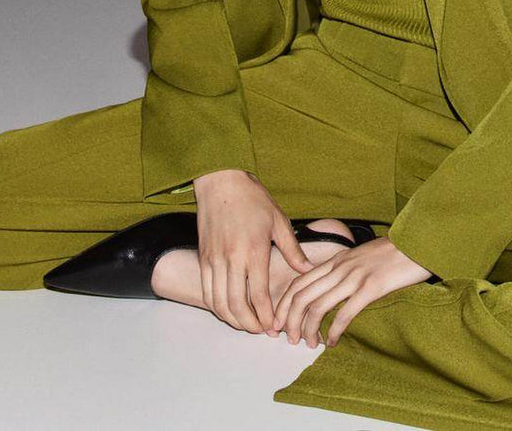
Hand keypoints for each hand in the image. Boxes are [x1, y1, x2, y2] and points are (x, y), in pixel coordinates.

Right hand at [192, 169, 315, 332]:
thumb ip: (292, 250)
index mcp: (254, 251)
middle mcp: (232, 259)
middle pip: (237, 306)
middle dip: (250, 325)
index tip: (275, 327)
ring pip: (219, 303)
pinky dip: (216, 306)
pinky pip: (206, 291)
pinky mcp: (203, 258)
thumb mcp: (278, 220)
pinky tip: (228, 310)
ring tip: (247, 324)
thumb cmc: (252, 198)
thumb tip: (307, 270)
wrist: (221, 181)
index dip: (267, 317)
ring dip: (233, 319)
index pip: (259, 296)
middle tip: (262, 331)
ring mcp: (214, 260)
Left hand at [271, 234, 432, 347]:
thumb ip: (344, 269)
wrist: (417, 242)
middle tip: (288, 338)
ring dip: (309, 329)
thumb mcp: (361, 257)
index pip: (299, 281)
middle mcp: (340, 267)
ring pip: (318, 306)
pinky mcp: (371, 288)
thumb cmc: (392, 253)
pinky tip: (333, 342)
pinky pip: (345, 313)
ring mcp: (354, 277)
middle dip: (290, 320)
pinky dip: (335, 331)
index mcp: (336, 260)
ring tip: (309, 344)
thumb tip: (331, 289)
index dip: (284, 304)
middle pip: (302, 295)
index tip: (278, 322)